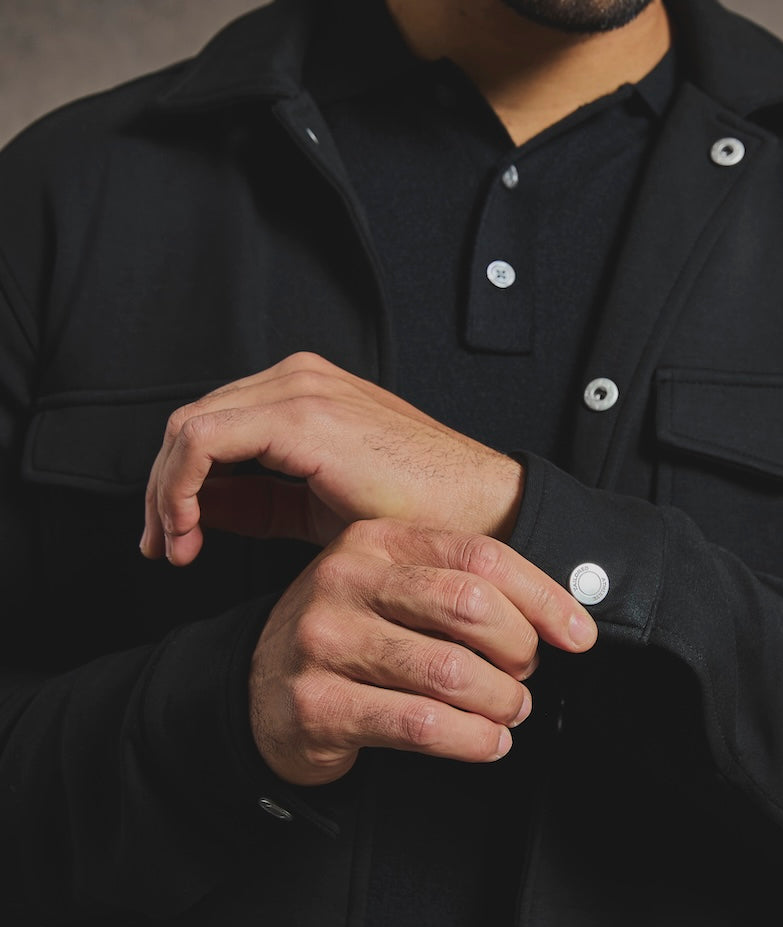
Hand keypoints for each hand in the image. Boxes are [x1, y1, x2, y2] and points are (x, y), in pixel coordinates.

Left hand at [140, 353, 524, 564]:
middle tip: (160, 547)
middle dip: (162, 490)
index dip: (175, 483)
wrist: (479, 513)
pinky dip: (181, 487)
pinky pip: (203, 441)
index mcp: (304, 393)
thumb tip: (196, 511)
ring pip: (186, 428)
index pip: (210, 425)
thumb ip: (257, 502)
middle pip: (190, 423)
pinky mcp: (299, 415)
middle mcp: (297, 379)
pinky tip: (191, 530)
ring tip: (175, 546)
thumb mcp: (316, 510)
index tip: (172, 538)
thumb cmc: (418, 516)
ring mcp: (298, 389)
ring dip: (167, 492)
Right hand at [248, 518, 596, 785]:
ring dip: (500, 701)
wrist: (260, 695)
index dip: (543, 598)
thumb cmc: (349, 639)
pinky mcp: (316, 704)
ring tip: (508, 712)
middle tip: (525, 675)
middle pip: (468, 605)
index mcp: (373, 541)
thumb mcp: (393, 591)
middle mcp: (343, 580)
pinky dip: (471, 739)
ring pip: (450, 671)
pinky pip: (419, 724)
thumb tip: (560, 614)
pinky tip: (484, 741)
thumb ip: (460, 587)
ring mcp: (323, 641)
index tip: (578, 634)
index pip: (480, 557)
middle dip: (518, 650)